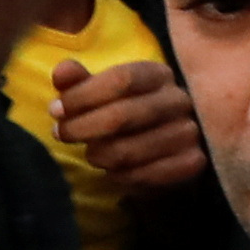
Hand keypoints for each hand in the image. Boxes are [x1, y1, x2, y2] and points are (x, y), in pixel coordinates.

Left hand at [52, 54, 207, 191]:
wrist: (168, 147)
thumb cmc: (127, 113)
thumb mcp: (102, 93)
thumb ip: (80, 82)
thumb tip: (62, 72)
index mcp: (158, 74)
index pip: (121, 79)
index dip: (83, 96)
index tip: (56, 110)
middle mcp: (179, 100)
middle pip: (122, 116)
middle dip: (82, 128)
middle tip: (60, 134)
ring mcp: (189, 132)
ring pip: (130, 150)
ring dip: (100, 155)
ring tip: (91, 154)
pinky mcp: (192, 162)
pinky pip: (145, 175)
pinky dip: (120, 177)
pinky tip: (112, 171)